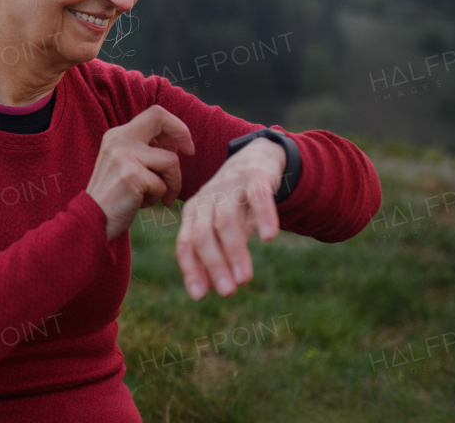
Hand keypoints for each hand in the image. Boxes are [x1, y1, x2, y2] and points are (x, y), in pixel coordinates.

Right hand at [86, 105, 195, 240]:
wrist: (92, 220)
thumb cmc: (114, 196)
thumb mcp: (123, 164)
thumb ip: (143, 150)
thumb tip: (174, 143)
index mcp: (117, 135)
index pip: (154, 113)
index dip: (175, 126)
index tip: (182, 146)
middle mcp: (119, 139)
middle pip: (160, 119)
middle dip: (182, 135)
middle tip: (190, 153)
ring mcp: (124, 156)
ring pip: (171, 160)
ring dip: (172, 182)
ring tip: (160, 196)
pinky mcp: (132, 175)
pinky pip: (162, 184)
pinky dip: (158, 197)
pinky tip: (142, 203)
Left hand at [175, 138, 284, 299]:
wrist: (257, 158)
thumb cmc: (236, 201)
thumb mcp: (222, 227)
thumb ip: (212, 254)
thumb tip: (201, 292)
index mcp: (195, 212)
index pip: (185, 243)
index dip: (191, 269)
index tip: (199, 296)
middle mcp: (208, 199)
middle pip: (203, 234)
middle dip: (213, 265)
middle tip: (227, 292)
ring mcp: (230, 186)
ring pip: (226, 220)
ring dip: (234, 251)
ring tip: (244, 278)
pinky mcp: (255, 176)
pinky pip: (257, 196)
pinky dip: (262, 215)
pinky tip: (268, 236)